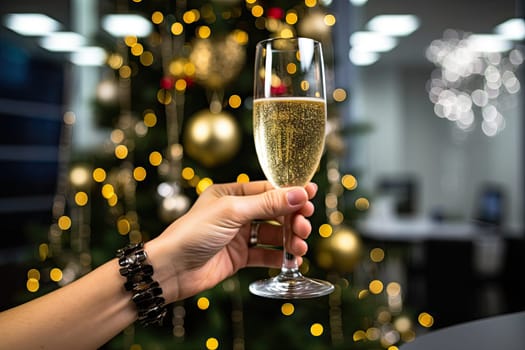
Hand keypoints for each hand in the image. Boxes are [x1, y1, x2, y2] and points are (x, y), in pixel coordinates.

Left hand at [146, 181, 317, 301]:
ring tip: (299, 247)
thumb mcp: (233, 212)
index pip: (268, 190)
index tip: (311, 196)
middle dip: (292, 219)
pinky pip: (265, 255)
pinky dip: (280, 257)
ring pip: (273, 234)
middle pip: (274, 212)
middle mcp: (236, 213)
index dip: (290, 194)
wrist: (172, 269)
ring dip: (289, 239)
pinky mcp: (239, 257)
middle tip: (304, 226)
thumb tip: (299, 193)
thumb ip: (268, 204)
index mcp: (231, 194)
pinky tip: (292, 261)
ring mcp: (238, 235)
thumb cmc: (194, 233)